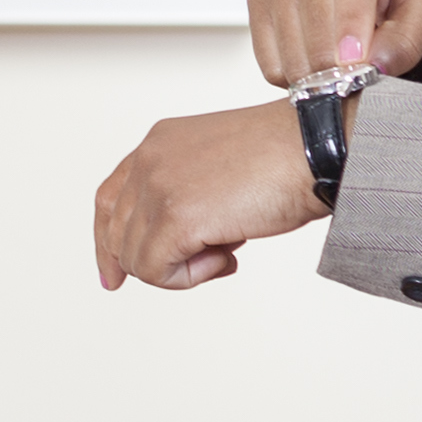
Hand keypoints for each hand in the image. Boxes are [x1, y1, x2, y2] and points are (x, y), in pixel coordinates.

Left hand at [93, 102, 327, 292]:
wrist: (314, 148)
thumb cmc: (286, 158)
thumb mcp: (218, 169)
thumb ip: (188, 194)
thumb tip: (181, 244)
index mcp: (158, 143)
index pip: (110, 200)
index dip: (108, 242)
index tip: (114, 274)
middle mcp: (149, 160)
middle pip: (116, 233)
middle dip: (153, 262)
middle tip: (206, 261)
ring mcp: (158, 187)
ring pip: (136, 259)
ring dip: (182, 269)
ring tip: (226, 249)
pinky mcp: (176, 218)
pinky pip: (157, 271)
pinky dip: (191, 278)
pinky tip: (227, 257)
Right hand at [248, 0, 421, 91]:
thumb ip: (406, 38)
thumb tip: (376, 67)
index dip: (352, 27)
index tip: (358, 65)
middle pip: (314, 19)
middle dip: (338, 64)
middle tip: (362, 82)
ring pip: (289, 46)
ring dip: (317, 74)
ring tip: (344, 72)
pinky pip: (269, 57)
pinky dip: (294, 76)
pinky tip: (318, 66)